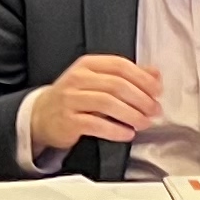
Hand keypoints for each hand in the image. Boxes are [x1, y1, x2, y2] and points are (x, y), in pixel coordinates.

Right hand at [32, 52, 162, 155]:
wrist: (41, 116)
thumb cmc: (74, 98)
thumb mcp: (98, 81)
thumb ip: (126, 77)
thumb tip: (155, 74)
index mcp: (88, 65)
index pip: (120, 65)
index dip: (142, 78)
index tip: (157, 91)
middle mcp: (78, 78)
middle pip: (116, 85)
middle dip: (141, 99)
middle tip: (154, 110)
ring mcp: (71, 99)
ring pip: (107, 103)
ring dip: (131, 114)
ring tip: (144, 123)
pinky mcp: (68, 120)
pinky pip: (96, 124)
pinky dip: (116, 130)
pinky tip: (127, 134)